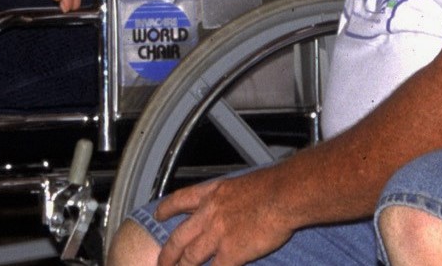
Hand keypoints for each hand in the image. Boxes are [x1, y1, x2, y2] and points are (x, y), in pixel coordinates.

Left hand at [153, 168, 298, 265]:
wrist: (283, 195)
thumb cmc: (272, 186)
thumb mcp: (240, 183)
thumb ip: (229, 197)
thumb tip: (232, 205)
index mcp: (212, 193)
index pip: (180, 200)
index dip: (166, 209)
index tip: (157, 215)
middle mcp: (209, 214)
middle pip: (179, 237)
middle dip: (167, 254)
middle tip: (161, 263)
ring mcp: (217, 235)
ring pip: (190, 257)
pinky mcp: (231, 253)